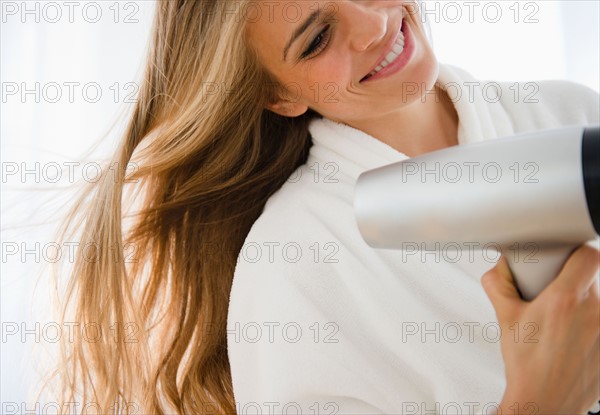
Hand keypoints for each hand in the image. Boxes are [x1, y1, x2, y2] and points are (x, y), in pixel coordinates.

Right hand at [482, 245, 599, 414]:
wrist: (544, 401)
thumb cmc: (525, 365)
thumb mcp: (505, 318)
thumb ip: (498, 285)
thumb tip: (499, 268)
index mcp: (564, 300)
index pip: (589, 256)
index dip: (578, 253)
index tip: (567, 260)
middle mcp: (593, 313)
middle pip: (590, 281)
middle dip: (571, 285)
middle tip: (552, 298)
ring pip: (597, 303)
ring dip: (582, 308)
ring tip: (561, 325)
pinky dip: (590, 328)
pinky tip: (572, 341)